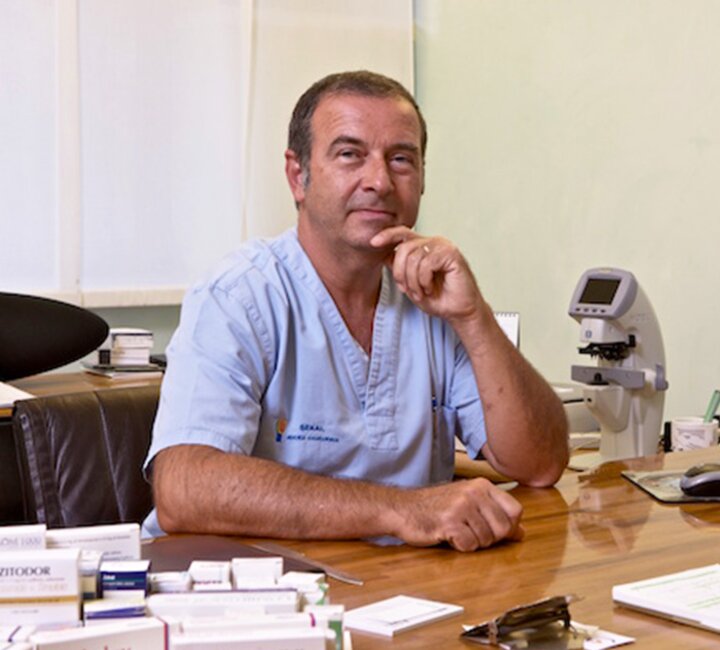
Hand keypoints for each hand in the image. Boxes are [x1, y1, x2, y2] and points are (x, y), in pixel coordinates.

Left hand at [370, 226, 484, 323]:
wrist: (459, 311)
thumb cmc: (438, 298)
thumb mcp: (411, 284)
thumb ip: (399, 269)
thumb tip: (383, 255)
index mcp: (423, 246)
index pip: (402, 233)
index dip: (387, 235)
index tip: (373, 242)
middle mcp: (433, 242)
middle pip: (403, 248)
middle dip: (400, 273)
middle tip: (408, 291)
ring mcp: (443, 246)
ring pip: (414, 257)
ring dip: (413, 281)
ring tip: (421, 293)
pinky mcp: (451, 254)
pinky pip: (427, 263)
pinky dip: (424, 280)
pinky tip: (430, 288)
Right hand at [393, 478, 524, 551]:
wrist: (404, 508)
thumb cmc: (436, 507)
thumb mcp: (468, 503)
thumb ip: (495, 514)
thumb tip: (521, 532)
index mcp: (482, 485)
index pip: (515, 510)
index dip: (509, 526)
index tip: (494, 529)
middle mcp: (474, 492)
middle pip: (504, 528)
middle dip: (490, 538)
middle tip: (471, 532)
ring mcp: (461, 506)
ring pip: (487, 539)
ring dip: (473, 542)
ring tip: (457, 531)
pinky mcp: (449, 522)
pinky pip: (469, 545)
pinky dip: (460, 546)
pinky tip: (448, 536)